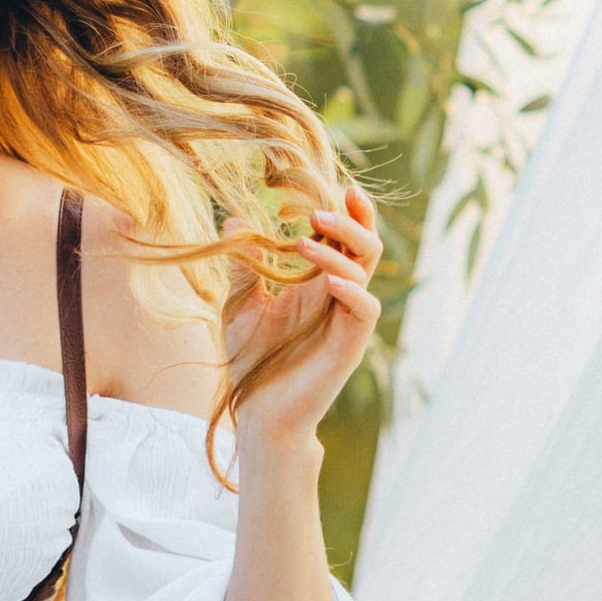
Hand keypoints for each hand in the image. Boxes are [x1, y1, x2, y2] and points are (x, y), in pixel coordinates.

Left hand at [225, 181, 382, 448]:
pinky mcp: (349, 347)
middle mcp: (339, 297)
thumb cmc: (253, 362)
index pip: (344, 238)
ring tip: (306, 242)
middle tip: (318, 210)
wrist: (258, 414)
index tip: (334, 186)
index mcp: (318, 283)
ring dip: (340, 252)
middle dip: (350, 222)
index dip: (348, 212)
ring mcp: (347, 321)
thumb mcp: (239, 306)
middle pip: (365, 246)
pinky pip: (366, 311)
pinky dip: (353, 291)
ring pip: (366, 272)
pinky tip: (330, 282)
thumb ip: (243, 266)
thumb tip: (236, 220)